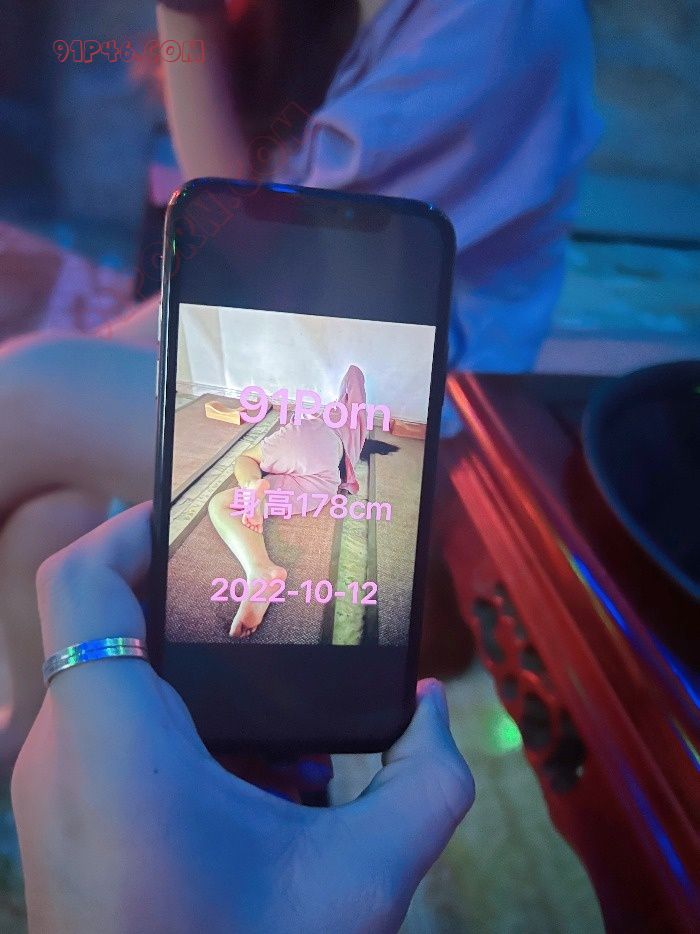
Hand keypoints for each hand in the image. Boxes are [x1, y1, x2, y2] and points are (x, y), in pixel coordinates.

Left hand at [12, 504, 473, 932]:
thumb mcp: (362, 876)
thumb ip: (427, 781)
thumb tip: (432, 706)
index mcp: (114, 739)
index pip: (82, 580)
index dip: (131, 525)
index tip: (200, 518)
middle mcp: (63, 753)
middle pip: (105, 619)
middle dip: (186, 596)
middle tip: (263, 588)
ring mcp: (54, 791)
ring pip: (112, 677)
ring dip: (189, 664)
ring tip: (274, 683)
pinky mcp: (65, 822)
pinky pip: (112, 731)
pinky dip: (178, 721)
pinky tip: (256, 767)